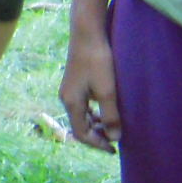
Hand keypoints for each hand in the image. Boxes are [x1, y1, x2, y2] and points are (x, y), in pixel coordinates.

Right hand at [59, 25, 120, 152]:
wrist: (87, 34)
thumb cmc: (97, 61)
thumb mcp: (107, 91)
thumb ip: (110, 115)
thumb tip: (114, 138)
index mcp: (72, 103)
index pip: (82, 134)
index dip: (98, 144)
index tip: (114, 149)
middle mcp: (66, 99)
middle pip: (80, 126)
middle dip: (97, 136)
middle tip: (115, 141)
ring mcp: (69, 90)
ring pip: (82, 116)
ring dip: (96, 125)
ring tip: (113, 127)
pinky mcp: (75, 83)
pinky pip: (83, 106)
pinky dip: (94, 113)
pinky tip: (106, 110)